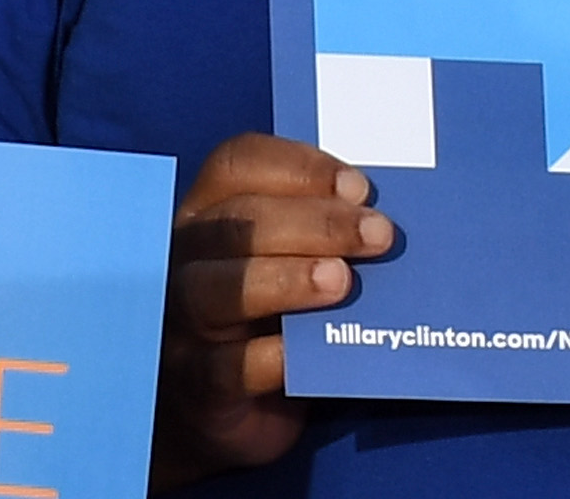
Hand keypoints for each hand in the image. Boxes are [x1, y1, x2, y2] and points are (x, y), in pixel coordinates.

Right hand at [152, 134, 391, 488]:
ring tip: (343, 282)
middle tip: (378, 236)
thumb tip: (391, 212)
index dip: (299, 167)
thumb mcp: (307, 256)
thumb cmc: (286, 308)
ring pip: (214, 290)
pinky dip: (267, 356)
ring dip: (286, 279)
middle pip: (234, 224)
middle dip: (314, 223)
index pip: (237, 164)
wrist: (242, 405)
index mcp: (212, 210)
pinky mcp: (193, 386)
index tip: (360, 187)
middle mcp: (183, 259)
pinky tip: (305, 351)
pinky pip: (221, 368)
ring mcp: (179, 324)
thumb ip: (334, 226)